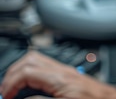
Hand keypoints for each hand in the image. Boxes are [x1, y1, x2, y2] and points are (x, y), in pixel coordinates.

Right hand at [0, 51, 115, 98]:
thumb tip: (22, 98)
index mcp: (63, 78)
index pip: (27, 71)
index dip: (11, 83)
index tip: (6, 96)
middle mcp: (66, 71)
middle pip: (31, 59)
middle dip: (14, 73)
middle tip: (7, 91)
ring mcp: (68, 72)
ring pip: (39, 60)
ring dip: (22, 73)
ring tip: (15, 90)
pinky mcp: (71, 76)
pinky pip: (48, 68)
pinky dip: (34, 75)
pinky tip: (31, 89)